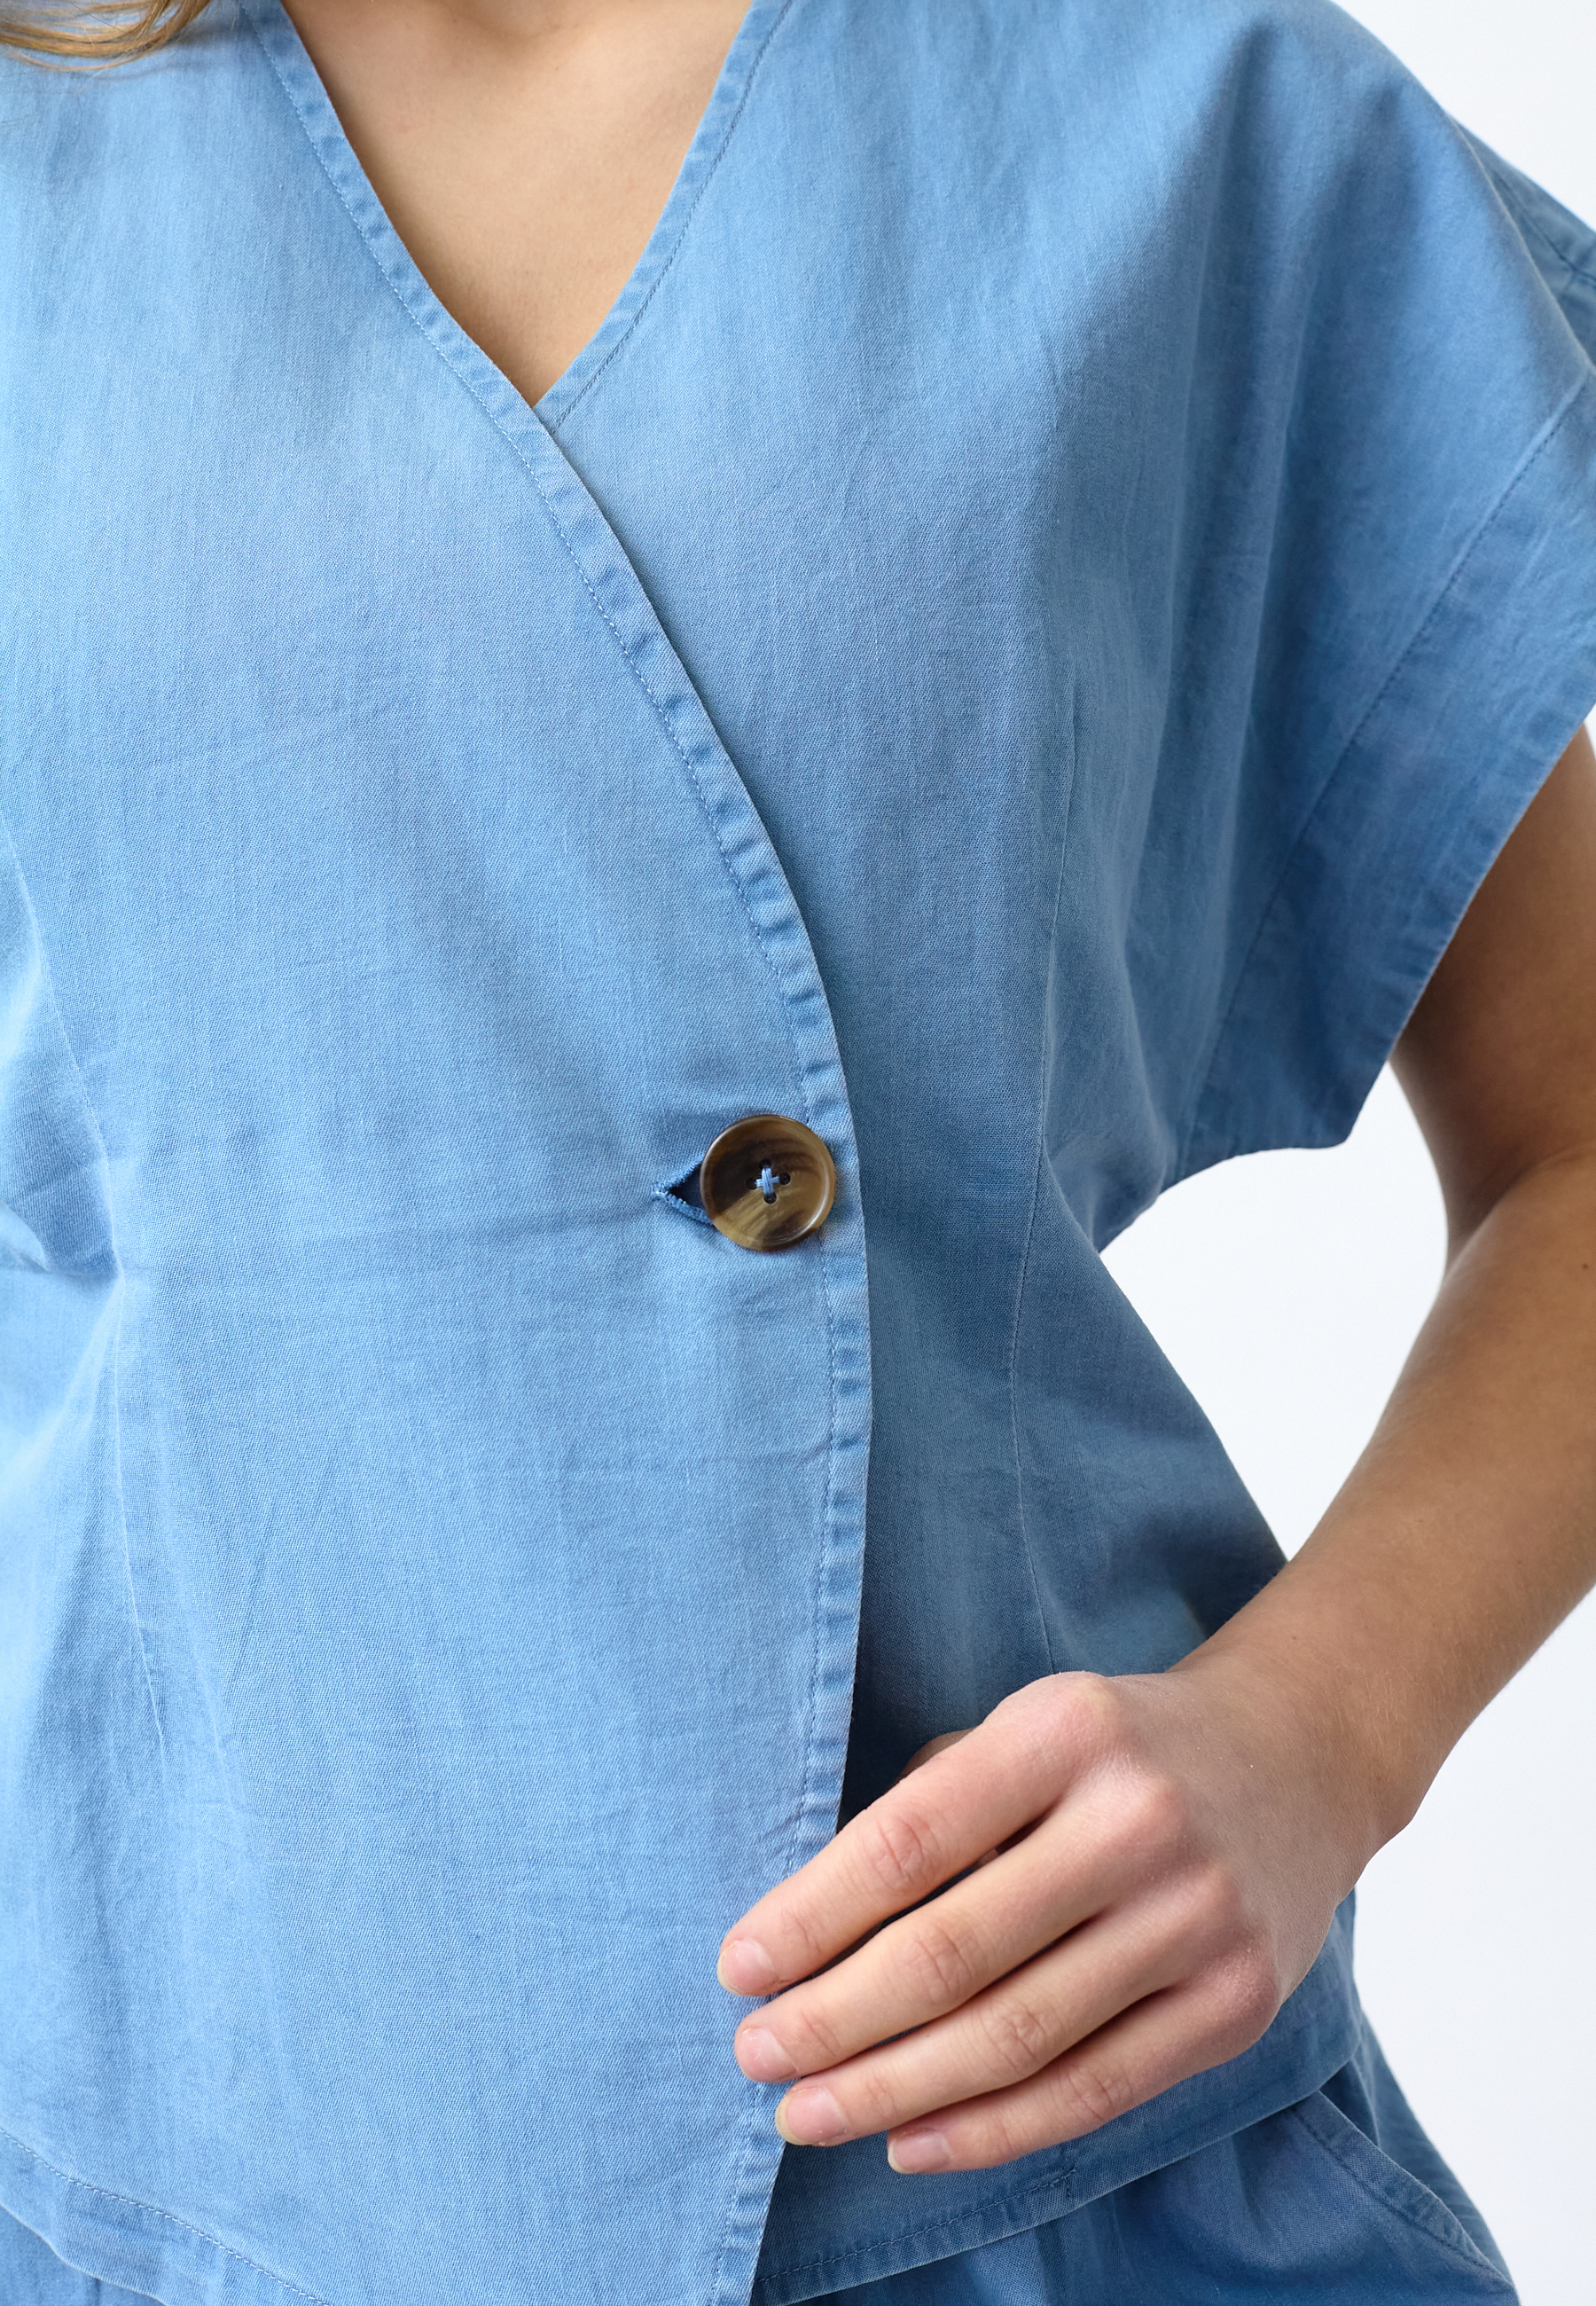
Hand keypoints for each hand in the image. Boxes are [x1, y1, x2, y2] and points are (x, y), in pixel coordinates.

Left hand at [716, 1658, 1376, 2172]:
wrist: (1298, 1757)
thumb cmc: (1117, 1746)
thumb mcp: (1026, 1724)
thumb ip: (934, 1806)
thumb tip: (810, 1932)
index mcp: (1064, 1730)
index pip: (909, 1841)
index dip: (812, 1916)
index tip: (738, 1969)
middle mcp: (1138, 1821)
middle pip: (954, 1953)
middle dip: (835, 2019)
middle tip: (756, 2056)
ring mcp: (1198, 1918)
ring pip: (1017, 2038)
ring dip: (894, 2091)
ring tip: (807, 2113)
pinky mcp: (1236, 2002)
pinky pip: (1094, 2090)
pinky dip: (991, 2130)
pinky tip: (911, 2141)